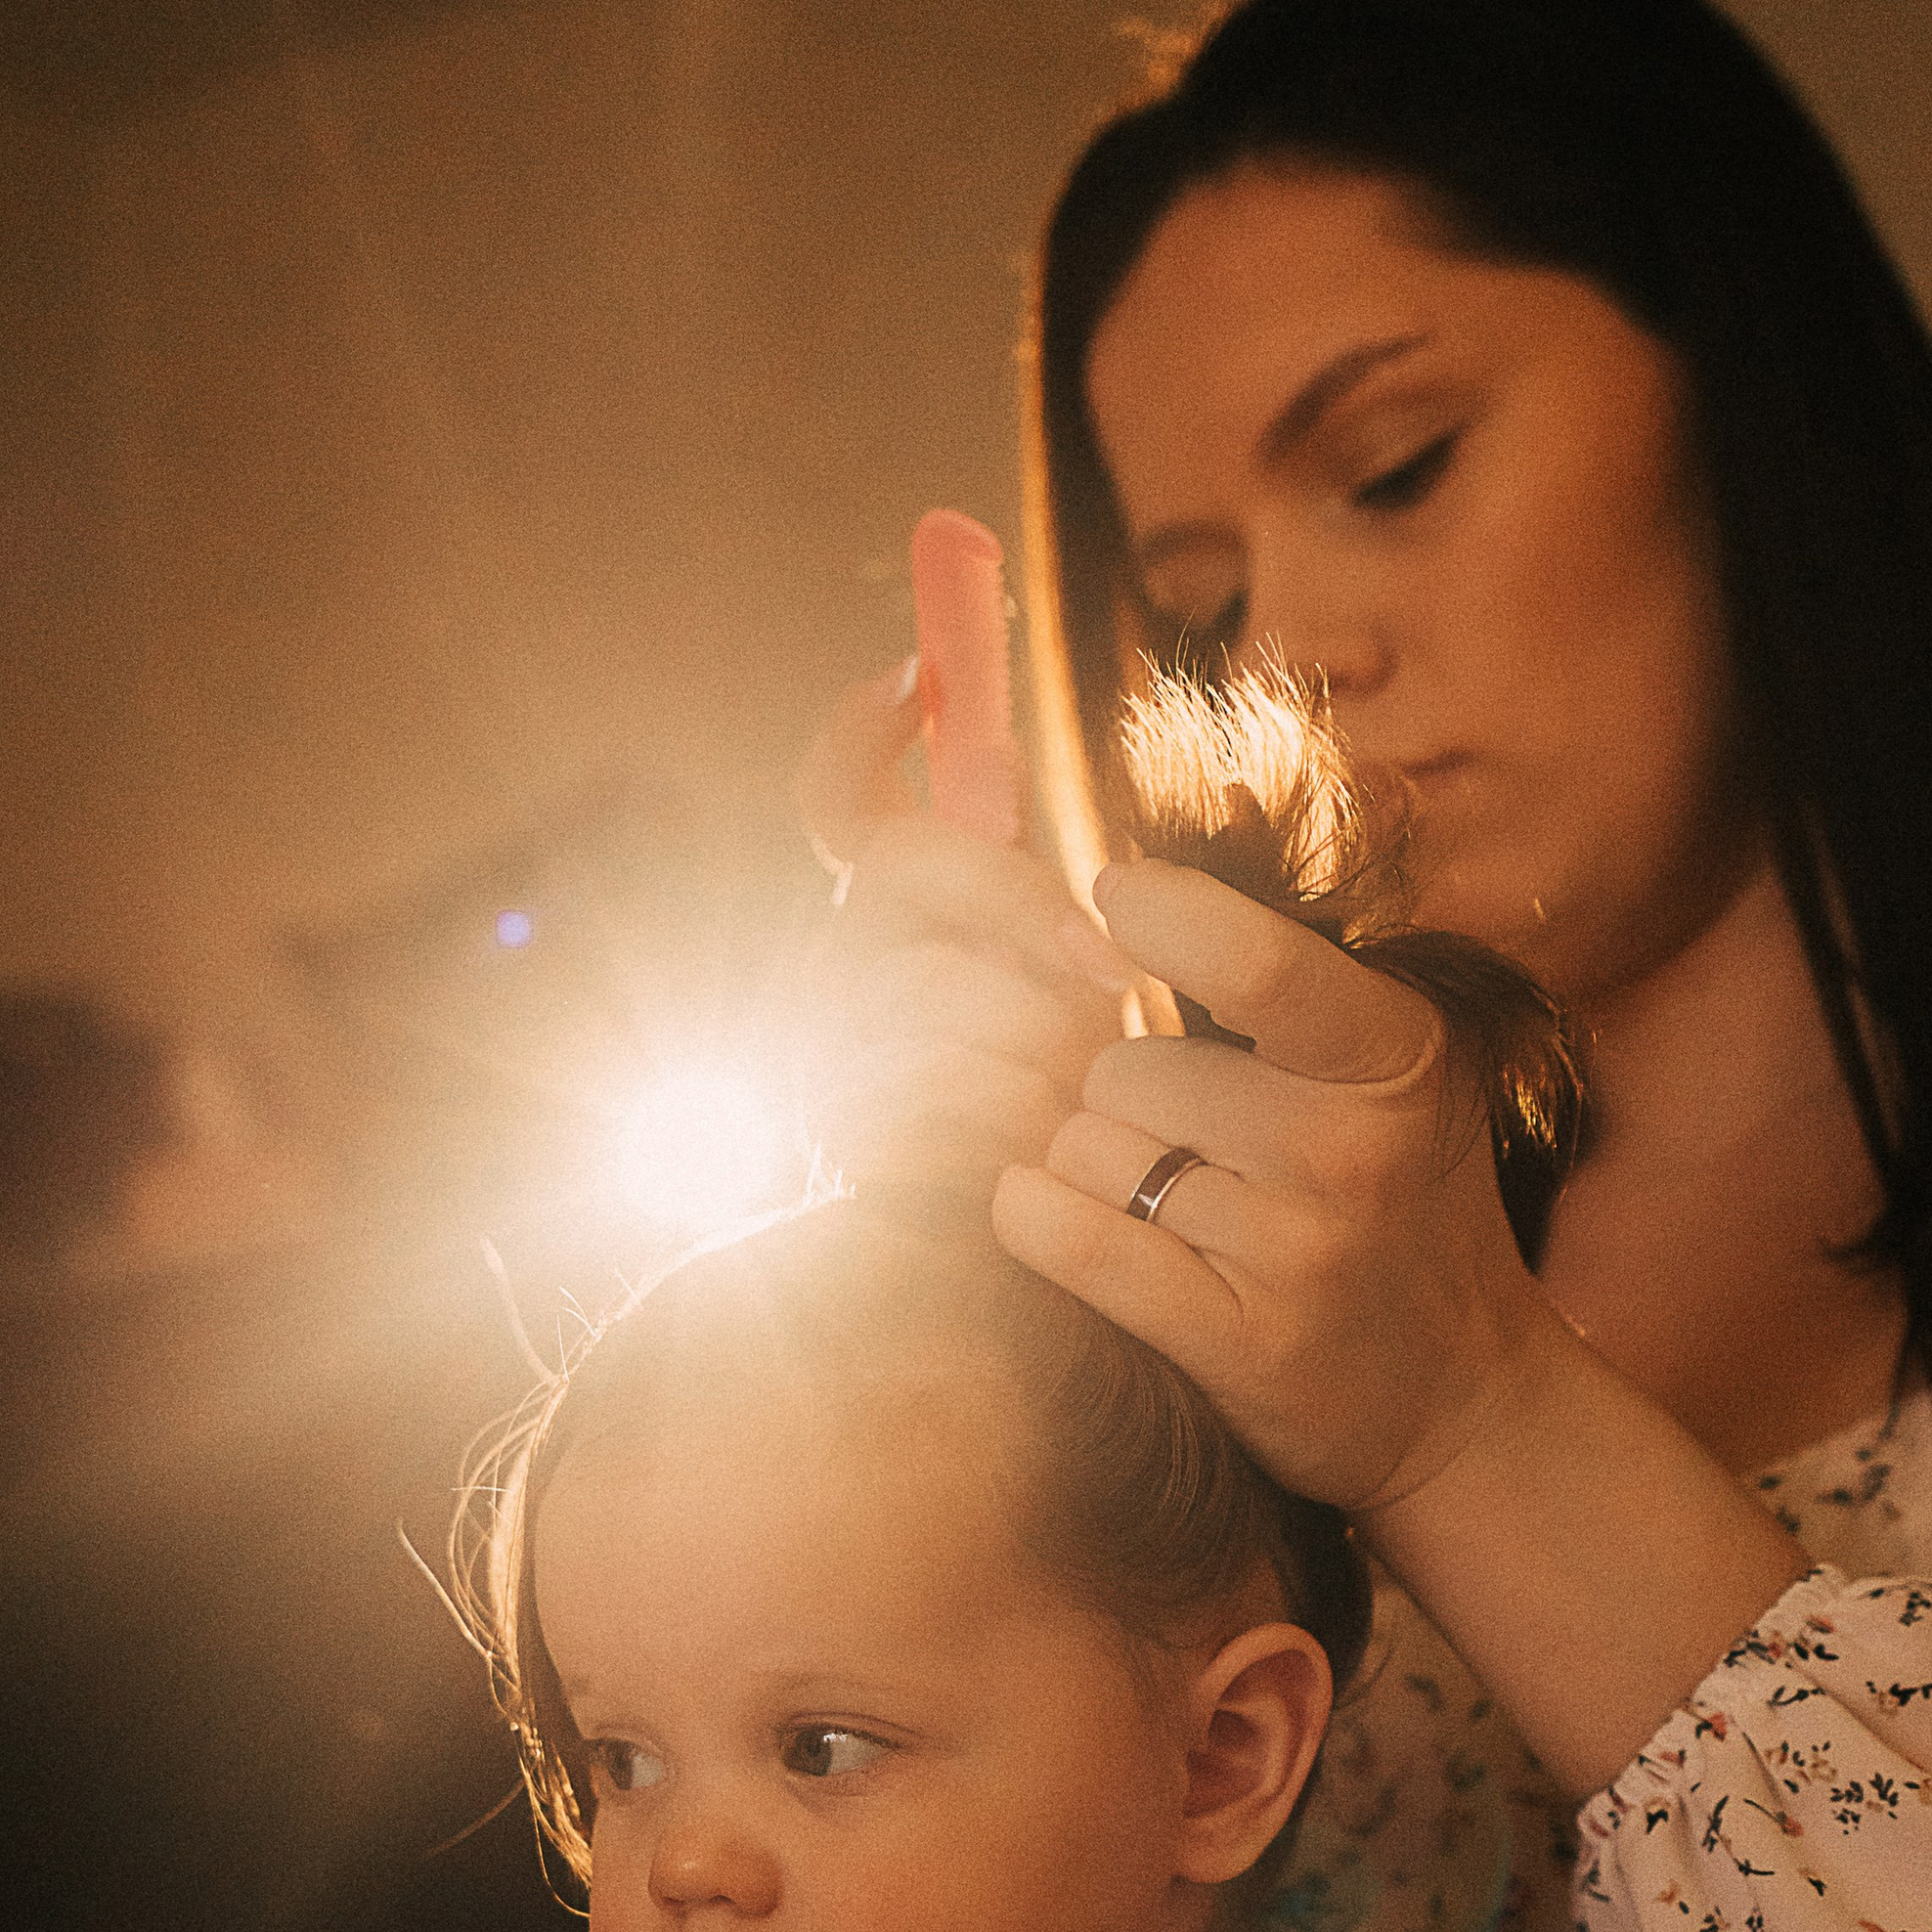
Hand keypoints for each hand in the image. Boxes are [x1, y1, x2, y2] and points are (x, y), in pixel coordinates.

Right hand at [791, 662, 1127, 1182]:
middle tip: (1109, 985)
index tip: (915, 676)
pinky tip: (1040, 1141)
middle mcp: (834, 960)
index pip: (835, 797)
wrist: (1032, 1255)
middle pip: (902, 868)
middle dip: (1023, 915)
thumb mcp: (1066, 974)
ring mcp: (823, 1041)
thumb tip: (1010, 765)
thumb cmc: (1062, 1098)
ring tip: (1075, 1090)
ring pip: (939, 985)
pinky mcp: (843, 1130)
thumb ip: (1038, 892)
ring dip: (1039, 1039)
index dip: (857, 731)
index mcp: (889, 913)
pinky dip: (1015, 1115)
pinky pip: (947, 1086)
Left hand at [993, 856, 1801, 1797]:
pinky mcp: (1242, 1346)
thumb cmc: (1397, 1210)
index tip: (1114, 900)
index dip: (1156, 913)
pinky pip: (1075, 1244)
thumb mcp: (1386, 1078)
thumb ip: (1276, 989)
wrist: (1465, 1403)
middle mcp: (1353, 1150)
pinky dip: (1038, 1222)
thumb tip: (1095, 902)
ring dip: (1092, 1170)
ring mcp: (1300, 1253)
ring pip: (1088, 1152)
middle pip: (1125, 1067)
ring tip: (1164, 1205)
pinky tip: (1051, 1220)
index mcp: (1397, 1057)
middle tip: (1182, 1141)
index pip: (1255, 959)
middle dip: (1120, 1095)